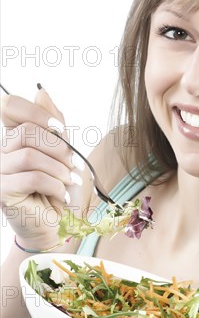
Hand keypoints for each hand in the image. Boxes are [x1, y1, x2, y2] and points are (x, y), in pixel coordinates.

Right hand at [1, 87, 84, 249]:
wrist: (58, 224)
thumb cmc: (60, 188)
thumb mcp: (64, 152)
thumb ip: (54, 124)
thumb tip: (41, 93)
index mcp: (14, 137)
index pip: (10, 106)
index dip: (37, 113)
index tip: (60, 129)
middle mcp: (2, 151)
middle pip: (26, 131)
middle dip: (58, 148)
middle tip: (72, 165)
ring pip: (29, 155)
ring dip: (58, 169)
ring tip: (68, 182)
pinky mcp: (2, 191)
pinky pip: (32, 178)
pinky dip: (54, 186)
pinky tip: (60, 195)